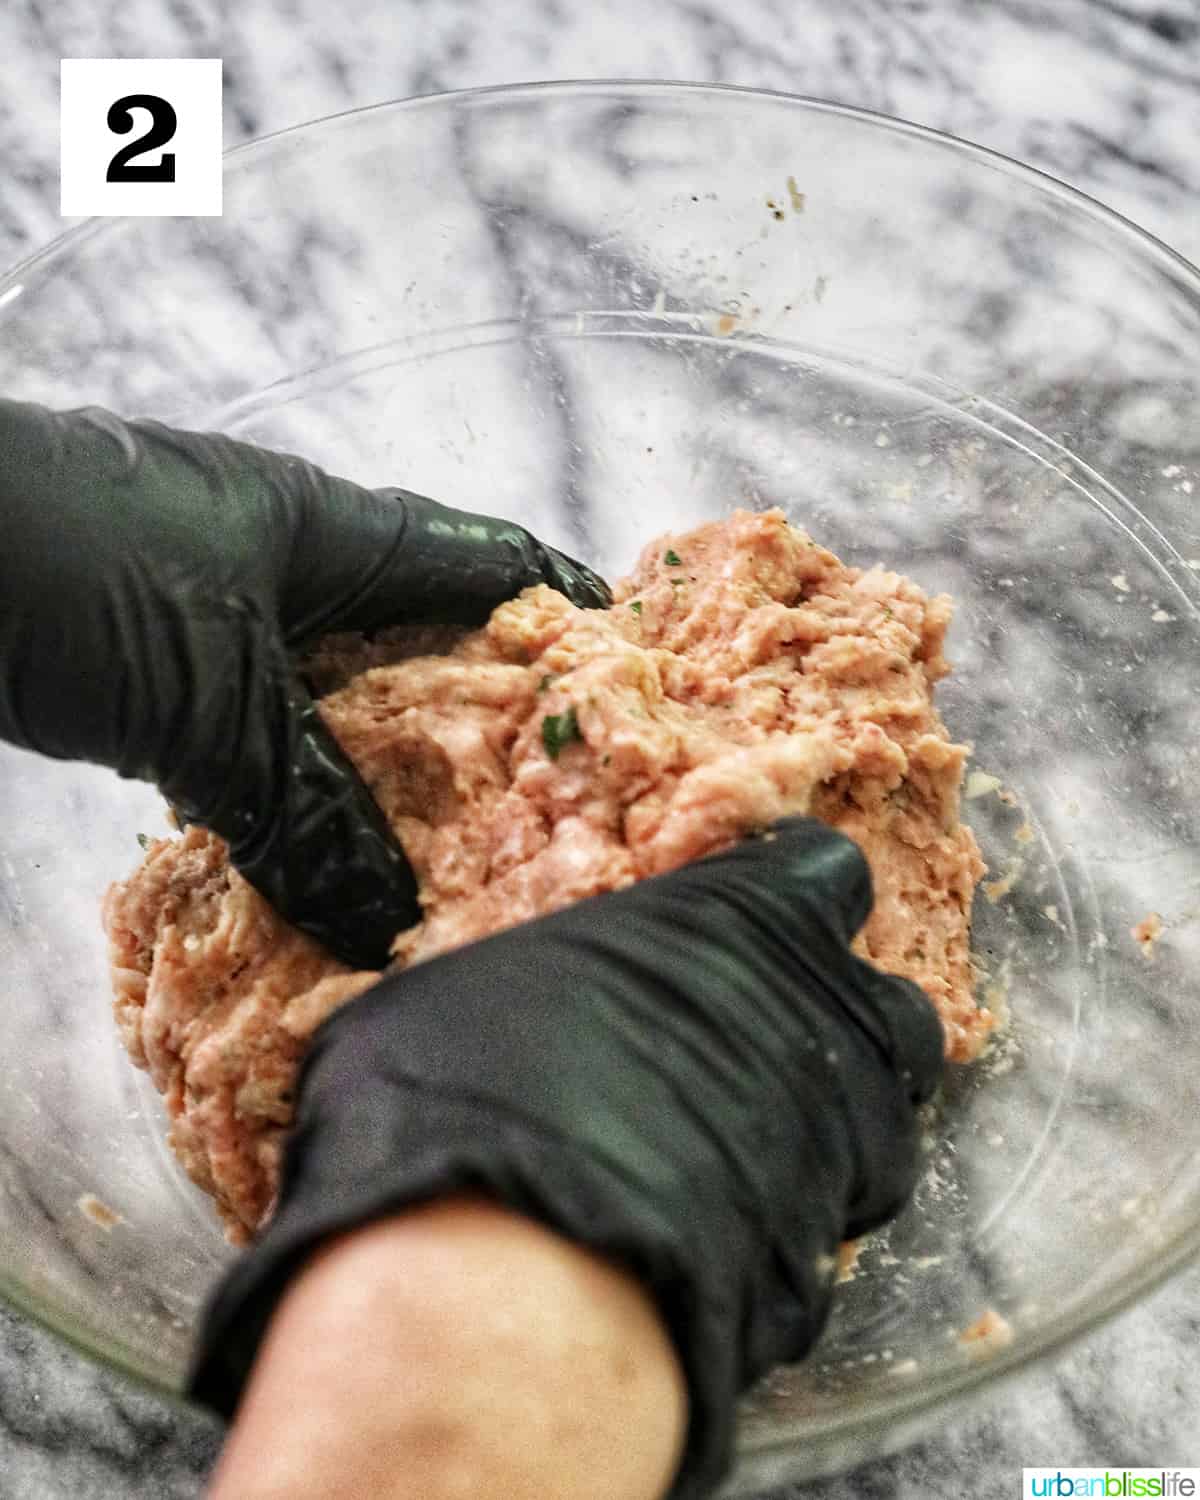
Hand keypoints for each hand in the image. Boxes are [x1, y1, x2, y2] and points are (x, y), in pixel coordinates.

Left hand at [0, 398, 608, 967]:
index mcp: (323, 527)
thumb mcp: (207, 701)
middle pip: (409, 632)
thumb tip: (384, 916)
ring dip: (365, 766)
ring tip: (432, 848)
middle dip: (470, 712)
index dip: (557, 605)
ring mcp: (204, 604)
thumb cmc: (59, 575)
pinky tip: (299, 848)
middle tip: (532, 805)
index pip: (480, 555)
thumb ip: (306, 809)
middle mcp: (275, 556)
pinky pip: (241, 728)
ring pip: (322, 691)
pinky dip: (273, 788)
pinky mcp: (139, 657)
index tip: (619, 668)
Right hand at [190, 818, 943, 1499]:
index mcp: (745, 922)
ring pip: (882, 1129)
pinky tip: (712, 1243)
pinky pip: (825, 1234)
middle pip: (888, 1010)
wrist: (513, 1271)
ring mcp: (841, 1150)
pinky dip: (784, 1234)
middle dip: (840, 1028)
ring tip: (736, 1155)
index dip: (793, 893)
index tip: (753, 915)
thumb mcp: (461, 991)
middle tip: (754, 1051)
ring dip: (828, 1134)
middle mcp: (821, 1026)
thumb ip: (536, 986)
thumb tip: (496, 1008)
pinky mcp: (825, 1268)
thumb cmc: (475, 1086)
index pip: (824, 872)